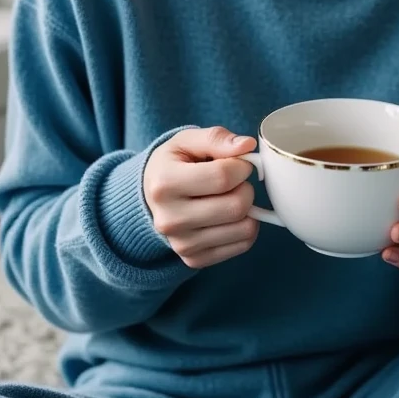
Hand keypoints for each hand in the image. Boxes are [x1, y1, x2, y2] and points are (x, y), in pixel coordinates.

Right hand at [144, 126, 258, 268]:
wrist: (150, 197)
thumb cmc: (173, 164)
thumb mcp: (187, 141)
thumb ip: (217, 138)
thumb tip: (247, 146)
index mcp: (165, 184)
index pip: (223, 176)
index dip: (242, 166)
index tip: (238, 163)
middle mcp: (170, 219)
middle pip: (236, 206)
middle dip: (246, 188)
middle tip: (235, 182)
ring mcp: (181, 244)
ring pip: (245, 228)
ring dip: (248, 209)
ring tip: (229, 198)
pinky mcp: (194, 259)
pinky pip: (243, 244)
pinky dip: (244, 227)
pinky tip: (228, 216)